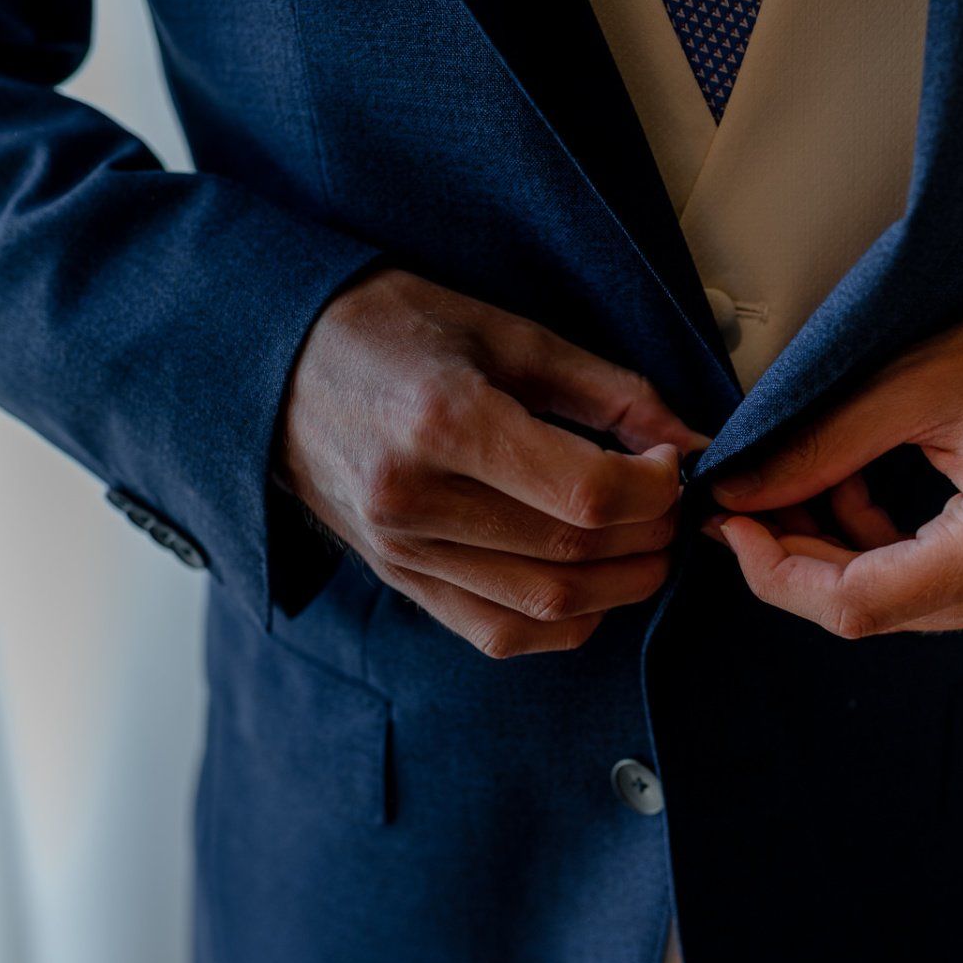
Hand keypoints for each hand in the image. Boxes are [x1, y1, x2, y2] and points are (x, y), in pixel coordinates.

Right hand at [278, 268, 709, 656]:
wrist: (274, 367)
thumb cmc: (389, 331)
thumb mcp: (503, 332)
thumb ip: (606, 392)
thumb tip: (688, 442)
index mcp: (443, 421)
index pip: (583, 494)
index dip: (654, 490)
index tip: (671, 464)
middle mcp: (415, 499)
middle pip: (573, 552)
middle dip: (649, 536)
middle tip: (669, 503)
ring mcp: (401, 552)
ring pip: (548, 605)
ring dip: (621, 584)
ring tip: (642, 540)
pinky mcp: (399, 582)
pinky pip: (503, 632)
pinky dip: (566, 620)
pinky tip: (590, 579)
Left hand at [707, 263, 962, 636]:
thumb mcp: (920, 383)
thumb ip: (820, 448)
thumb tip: (742, 490)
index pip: (856, 606)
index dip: (777, 573)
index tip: (730, 525)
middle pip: (876, 610)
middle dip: (801, 554)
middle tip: (752, 497)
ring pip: (903, 600)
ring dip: (842, 547)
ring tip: (809, 478)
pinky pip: (940, 582)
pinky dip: (887, 544)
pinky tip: (860, 489)